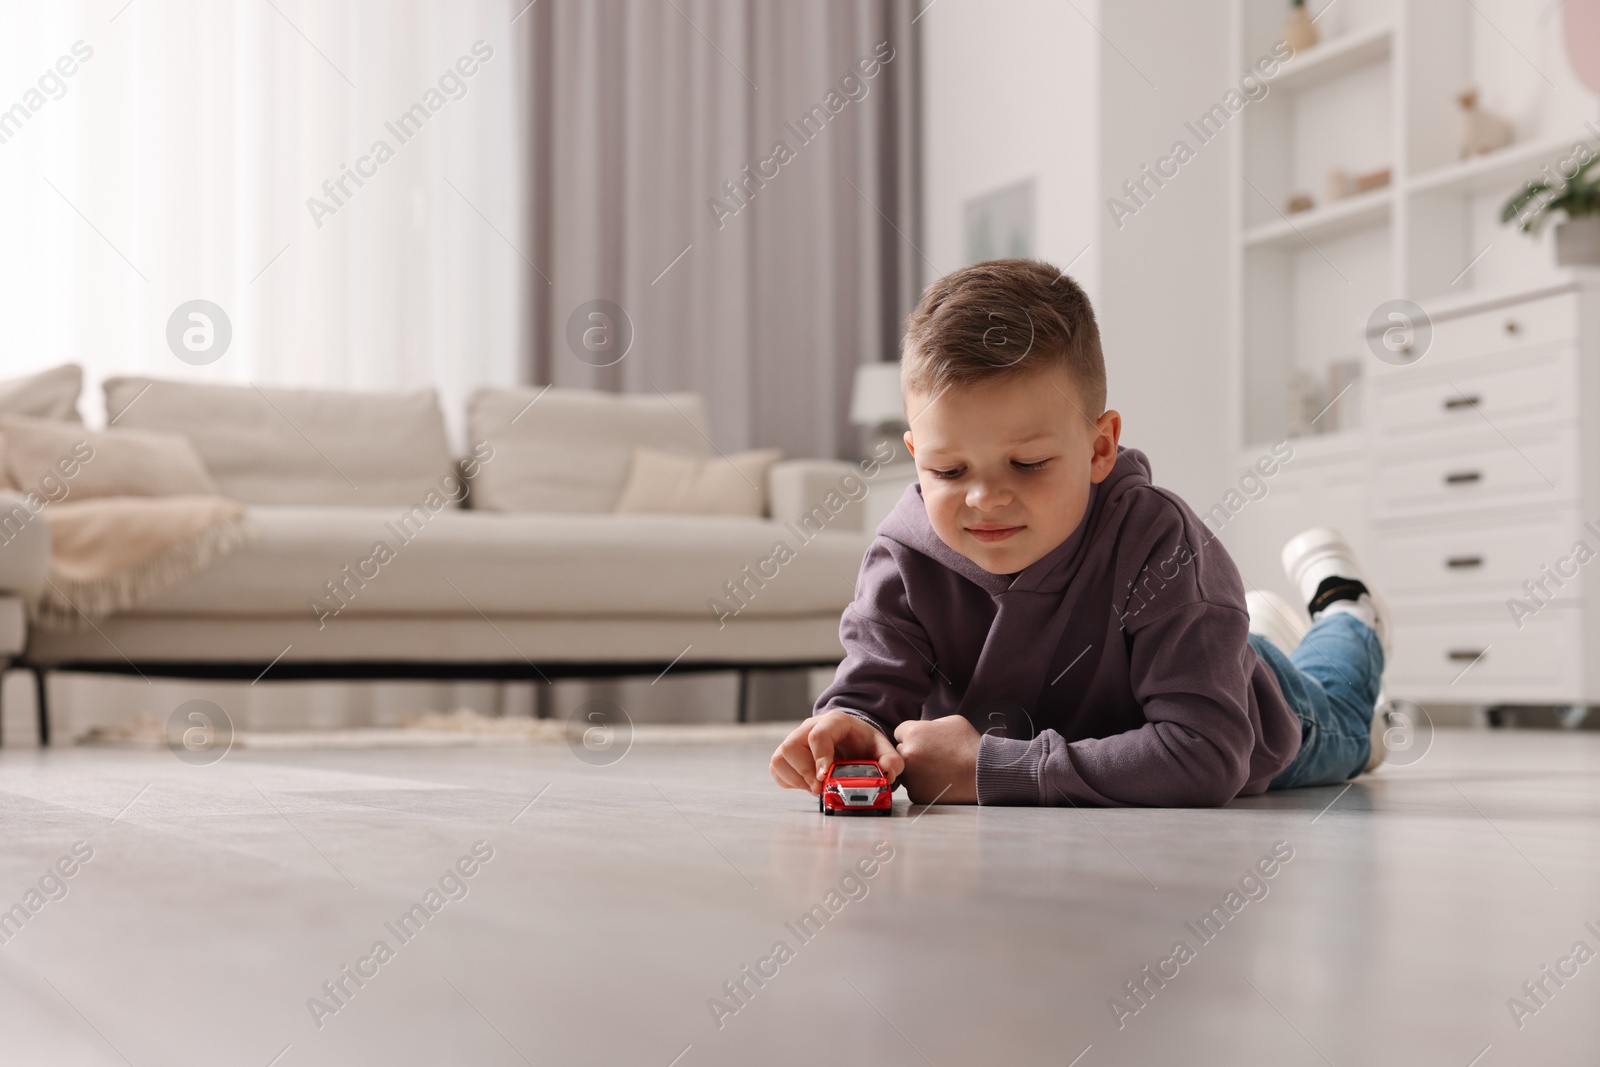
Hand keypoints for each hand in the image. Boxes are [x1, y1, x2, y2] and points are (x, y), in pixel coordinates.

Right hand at [770, 710, 903, 793]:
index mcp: (833, 722)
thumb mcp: (882, 748)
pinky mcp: (787, 755)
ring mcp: (795, 740)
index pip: (818, 735)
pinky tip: (807, 786)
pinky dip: (789, 781)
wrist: (851, 739)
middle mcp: (808, 728)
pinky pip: (777, 769)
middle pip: (792, 746)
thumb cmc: (863, 742)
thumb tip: (888, 773)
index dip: (820, 757)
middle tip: (820, 788)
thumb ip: (891, 760)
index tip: (824, 777)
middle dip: (804, 772)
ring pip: (780, 758)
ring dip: (796, 778)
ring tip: (815, 787)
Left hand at [893, 715, 979, 803]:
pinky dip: (923, 785)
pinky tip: (940, 781)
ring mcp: (910, 776)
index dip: (912, 736)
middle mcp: (907, 754)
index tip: (925, 741)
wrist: (983, 775)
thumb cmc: (970, 747)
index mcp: (913, 733)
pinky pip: (914, 787)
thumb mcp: (952, 722)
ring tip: (939, 769)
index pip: (899, 732)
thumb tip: (923, 729)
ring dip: (916, 770)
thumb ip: (931, 724)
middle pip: (900, 752)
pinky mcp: (916, 794)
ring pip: (906, 771)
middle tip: (933, 756)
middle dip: (912, 753)